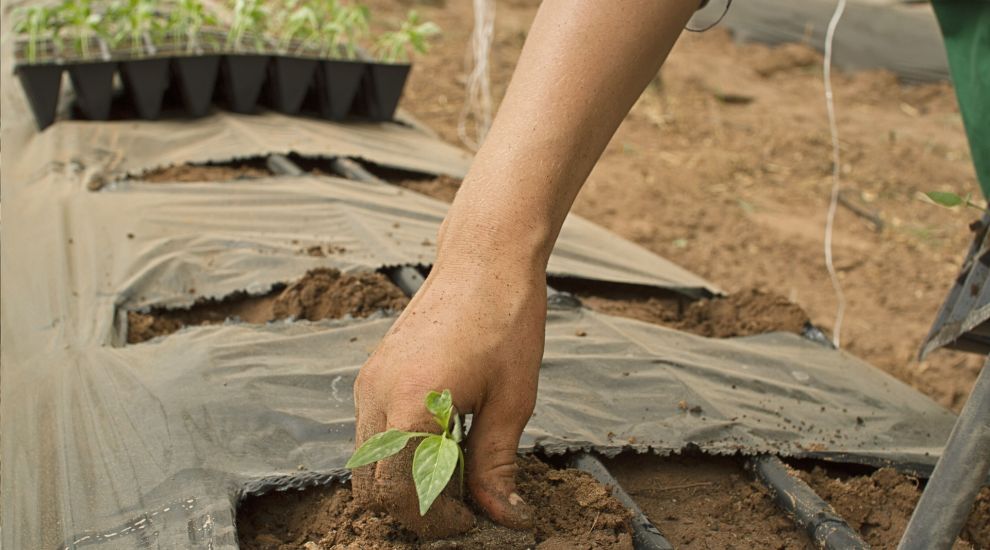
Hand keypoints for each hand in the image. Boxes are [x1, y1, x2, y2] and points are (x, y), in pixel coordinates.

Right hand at [352, 259, 545, 537]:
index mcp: (410, 405)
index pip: (398, 496)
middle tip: (461, 510)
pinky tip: (440, 445)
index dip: (435, 521)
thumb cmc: (505, 322)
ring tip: (455, 477)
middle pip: (370, 487)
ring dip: (402, 483)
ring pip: (366, 462)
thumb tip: (504, 517)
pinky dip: (396, 455)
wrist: (485, 261)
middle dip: (412, 510)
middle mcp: (376, 395)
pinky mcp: (373, 373)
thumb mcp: (511, 401)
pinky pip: (371, 433)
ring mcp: (369, 382)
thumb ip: (496, 466)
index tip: (472, 522)